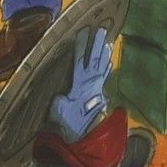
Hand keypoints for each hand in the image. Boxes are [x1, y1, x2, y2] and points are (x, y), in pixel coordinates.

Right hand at [48, 26, 112, 140]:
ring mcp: (96, 87)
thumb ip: (58, 101)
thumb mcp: (58, 111)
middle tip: (101, 30)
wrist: (86, 136)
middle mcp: (90, 82)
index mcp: (79, 83)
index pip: (80, 60)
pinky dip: (107, 68)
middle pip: (95, 59)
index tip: (83, 32)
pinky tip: (108, 62)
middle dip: (97, 44)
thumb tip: (59, 96)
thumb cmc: (70, 123)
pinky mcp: (99, 93)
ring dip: (104, 53)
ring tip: (107, 41)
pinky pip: (104, 77)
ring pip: (101, 66)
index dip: (81, 46)